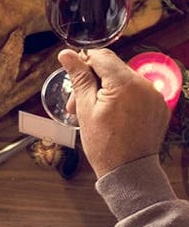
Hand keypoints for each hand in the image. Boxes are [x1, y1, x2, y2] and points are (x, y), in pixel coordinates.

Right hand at [59, 48, 169, 177]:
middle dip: (92, 82)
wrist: (128, 172)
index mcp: (126, 83)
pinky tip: (111, 117)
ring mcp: (155, 96)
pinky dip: (122, 99)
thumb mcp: (85, 108)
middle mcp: (145, 85)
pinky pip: (137, 93)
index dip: (83, 64)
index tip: (73, 76)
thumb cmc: (104, 144)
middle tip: (75, 104)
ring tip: (93, 112)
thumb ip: (79, 78)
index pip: (101, 56)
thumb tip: (67, 54)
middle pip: (113, 69)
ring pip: (124, 81)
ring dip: (106, 91)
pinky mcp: (159, 107)